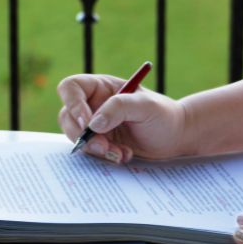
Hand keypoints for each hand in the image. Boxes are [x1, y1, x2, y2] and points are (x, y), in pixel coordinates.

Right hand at [57, 74, 187, 161]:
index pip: (71, 88)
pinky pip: (89, 151)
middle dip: (83, 135)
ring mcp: (94, 125)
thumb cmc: (164, 115)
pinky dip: (104, 156)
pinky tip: (124, 155)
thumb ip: (119, 108)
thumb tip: (93, 124)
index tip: (86, 122)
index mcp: (101, 87)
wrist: (175, 137)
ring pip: (76, 137)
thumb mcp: (146, 106)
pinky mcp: (99, 142)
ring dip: (95, 148)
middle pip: (68, 116)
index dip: (72, 104)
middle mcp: (93, 104)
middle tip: (103, 146)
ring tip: (120, 153)